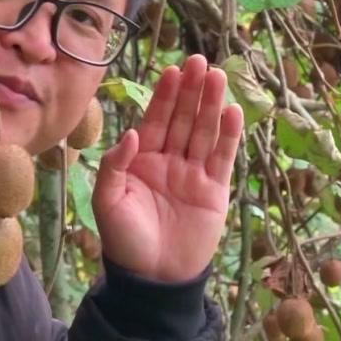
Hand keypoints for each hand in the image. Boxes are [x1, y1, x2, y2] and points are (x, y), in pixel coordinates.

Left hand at [91, 55, 243, 282]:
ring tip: (218, 76)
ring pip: (204, 132)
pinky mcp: (214, 191)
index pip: (156, 120)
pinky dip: (228, 135)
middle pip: (183, 119)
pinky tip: (233, 112)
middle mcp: (170, 161)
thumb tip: (133, 133)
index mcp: (142, 161)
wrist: (153, 279)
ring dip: (211, 104)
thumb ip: (115, 166)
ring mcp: (194, 175)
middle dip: (191, 90)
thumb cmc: (124, 241)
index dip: (165, 96)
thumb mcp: (107, 202)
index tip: (173, 70)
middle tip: (200, 62)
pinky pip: (222, 158)